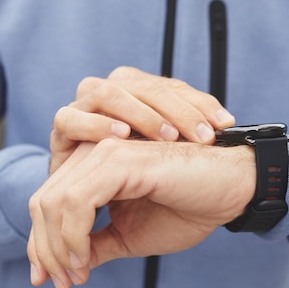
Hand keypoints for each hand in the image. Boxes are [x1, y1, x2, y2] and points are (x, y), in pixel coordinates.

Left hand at [27, 138, 255, 287]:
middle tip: (59, 283)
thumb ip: (95, 245)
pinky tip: (85, 260)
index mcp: (93, 167)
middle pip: (42, 202)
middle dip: (43, 250)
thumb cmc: (188, 208)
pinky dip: (72, 237)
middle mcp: (93, 153)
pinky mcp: (119, 159)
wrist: (231, 190)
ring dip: (56, 248)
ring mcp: (105, 152)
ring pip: (52, 203)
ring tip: (75, 275)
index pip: (47, 202)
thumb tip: (65, 267)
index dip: (40, 243)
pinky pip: (76, 202)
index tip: (49, 279)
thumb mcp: (131, 235)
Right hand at [49, 66, 234, 172]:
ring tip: (166, 136)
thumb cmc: (141, 175)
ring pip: (105, 92)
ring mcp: (82, 107)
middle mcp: (109, 93)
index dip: (197, 103)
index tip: (222, 126)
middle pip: (140, 85)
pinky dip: (95, 124)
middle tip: (200, 136)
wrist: (101, 202)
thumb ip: (192, 130)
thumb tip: (227, 121)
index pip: (169, 87)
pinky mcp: (61, 130)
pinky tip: (120, 137)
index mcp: (137, 92)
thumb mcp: (172, 151)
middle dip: (174, 109)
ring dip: (138, 112)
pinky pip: (69, 118)